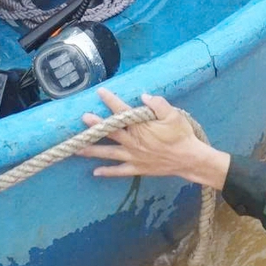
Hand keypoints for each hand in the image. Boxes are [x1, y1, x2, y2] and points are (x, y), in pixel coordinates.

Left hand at [78, 89, 227, 188]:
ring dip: (93, 150)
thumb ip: (157, 104)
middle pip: (110, 132)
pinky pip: (119, 171)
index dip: (111, 101)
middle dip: (96, 125)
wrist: (189, 159)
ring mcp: (133, 156)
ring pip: (109, 153)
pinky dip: (107, 172)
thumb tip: (143, 96)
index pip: (122, 111)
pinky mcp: (137, 168)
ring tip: (77, 148)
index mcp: (141, 127)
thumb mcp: (173, 115)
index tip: (100, 92)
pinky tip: (95, 172)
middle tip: (83, 119)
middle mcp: (133, 142)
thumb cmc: (181, 135)